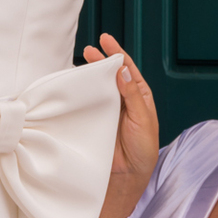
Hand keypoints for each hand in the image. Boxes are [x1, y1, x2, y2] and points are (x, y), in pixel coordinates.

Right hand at [82, 33, 158, 217]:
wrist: (128, 176)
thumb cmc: (143, 150)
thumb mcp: (142, 119)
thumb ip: (132, 95)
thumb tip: (122, 70)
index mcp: (140, 97)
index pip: (128, 70)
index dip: (117, 54)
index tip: (106, 40)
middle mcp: (124, 101)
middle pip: (111, 75)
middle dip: (101, 60)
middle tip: (89, 50)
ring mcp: (109, 110)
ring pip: (99, 87)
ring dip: (90, 74)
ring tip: (80, 62)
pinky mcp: (96, 121)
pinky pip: (88, 103)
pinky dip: (82, 92)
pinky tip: (75, 84)